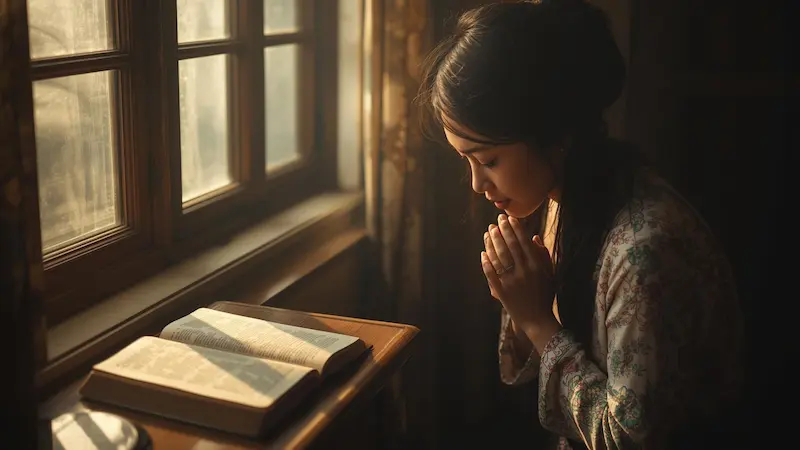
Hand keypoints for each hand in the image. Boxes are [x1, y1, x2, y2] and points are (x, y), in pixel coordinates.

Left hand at [482, 214, 559, 349]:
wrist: (537, 320)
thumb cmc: (545, 295)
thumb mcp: (549, 274)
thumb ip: (543, 255)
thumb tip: (534, 237)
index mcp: (536, 266)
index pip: (523, 241)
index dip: (515, 228)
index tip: (509, 218)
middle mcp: (523, 271)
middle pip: (509, 246)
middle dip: (502, 230)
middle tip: (497, 221)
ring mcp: (511, 282)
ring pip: (498, 257)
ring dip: (492, 242)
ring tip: (488, 232)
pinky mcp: (502, 291)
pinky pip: (491, 274)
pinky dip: (486, 262)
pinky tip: (483, 253)